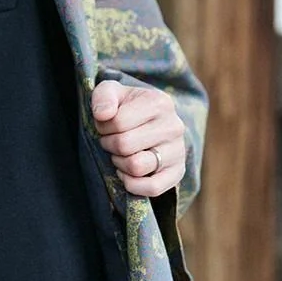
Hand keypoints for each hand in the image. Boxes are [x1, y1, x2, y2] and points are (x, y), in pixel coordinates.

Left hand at [91, 79, 186, 197]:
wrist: (152, 122)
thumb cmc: (127, 107)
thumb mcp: (112, 92)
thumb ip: (103, 96)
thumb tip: (103, 114)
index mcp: (159, 102)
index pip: (118, 121)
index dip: (103, 126)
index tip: (105, 124)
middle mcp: (174, 126)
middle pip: (124, 145)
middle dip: (109, 145)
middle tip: (110, 141)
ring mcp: (178, 151)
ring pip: (137, 167)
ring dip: (119, 163)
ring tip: (119, 155)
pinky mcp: (177, 173)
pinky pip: (153, 188)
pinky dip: (132, 185)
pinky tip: (126, 174)